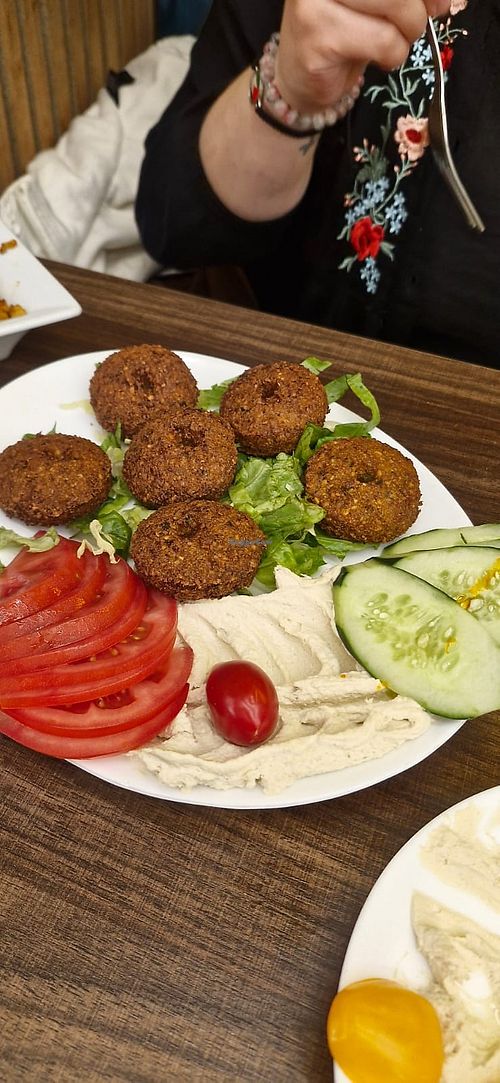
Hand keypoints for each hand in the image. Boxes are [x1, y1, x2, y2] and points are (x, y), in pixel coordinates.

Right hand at [276, 0, 450, 110]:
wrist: (300, 75)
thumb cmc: (344, 28)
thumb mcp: (382, 0)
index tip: (439, 2)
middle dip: (418, 9)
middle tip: (412, 26)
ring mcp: (315, 0)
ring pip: (397, 6)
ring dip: (406, 34)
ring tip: (391, 43)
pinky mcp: (317, 35)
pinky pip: (383, 41)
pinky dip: (393, 55)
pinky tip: (378, 58)